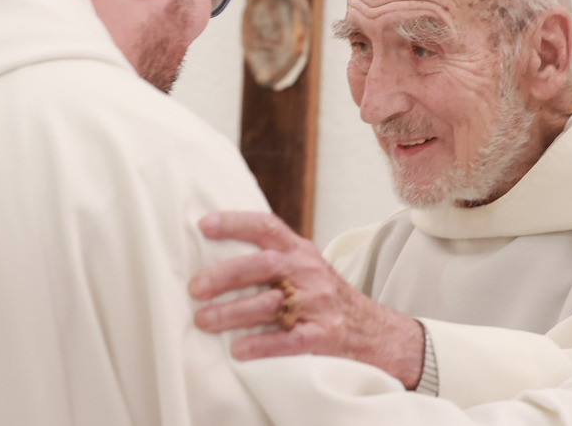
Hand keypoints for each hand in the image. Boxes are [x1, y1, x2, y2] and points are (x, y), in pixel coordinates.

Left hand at [189, 211, 424, 388]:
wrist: (376, 332)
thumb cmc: (325, 298)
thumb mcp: (304, 267)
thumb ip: (271, 258)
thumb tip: (211, 254)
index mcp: (300, 251)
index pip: (267, 227)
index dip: (235, 222)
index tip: (204, 225)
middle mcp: (309, 272)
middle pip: (264, 265)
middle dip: (226, 275)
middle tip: (195, 287)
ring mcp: (319, 304)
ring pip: (272, 304)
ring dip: (233, 312)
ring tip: (203, 320)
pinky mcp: (325, 336)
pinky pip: (291, 340)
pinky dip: (263, 344)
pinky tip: (239, 349)